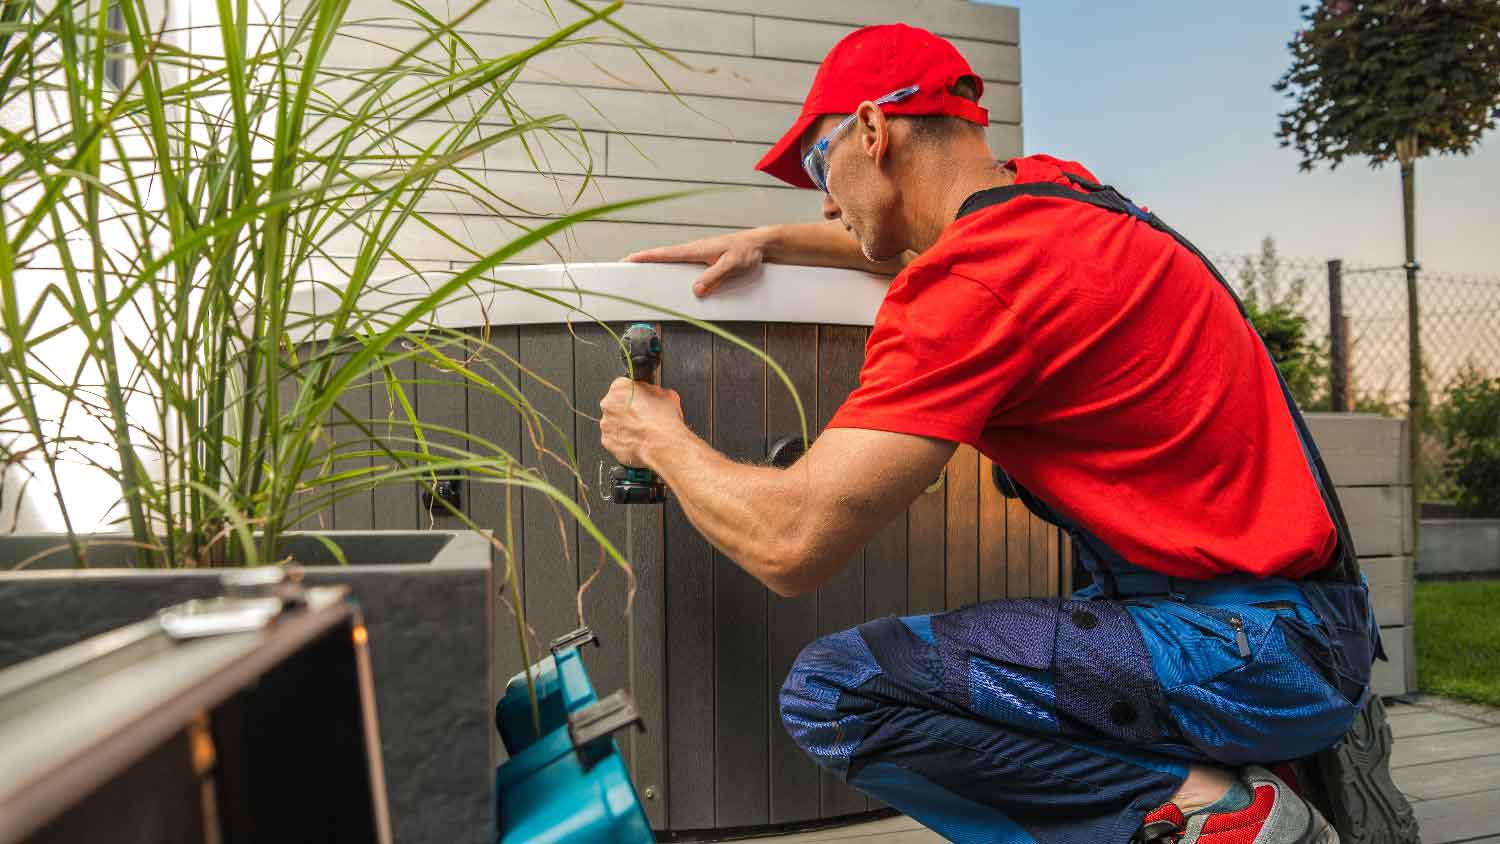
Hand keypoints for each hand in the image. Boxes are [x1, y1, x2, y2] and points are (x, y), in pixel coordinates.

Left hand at [599, 377, 685, 467]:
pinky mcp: (607, 441)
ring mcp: (606, 424)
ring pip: (614, 422)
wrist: (662, 444)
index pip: (625, 386)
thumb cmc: (663, 421)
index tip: (642, 400)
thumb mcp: (667, 395)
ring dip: (625, 425)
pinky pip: (614, 439)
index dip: (636, 394)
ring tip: (642, 430)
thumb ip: (654, 392)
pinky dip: (623, 440)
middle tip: (643, 416)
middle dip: (628, 410)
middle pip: (616, 404)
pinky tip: (638, 441)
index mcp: (620, 387)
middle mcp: (609, 404)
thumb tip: (655, 395)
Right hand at [622, 227, 771, 297]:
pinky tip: (669, 277)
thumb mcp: (733, 265)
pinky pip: (684, 265)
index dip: (646, 257)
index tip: (628, 260)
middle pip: (663, 256)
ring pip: (672, 261)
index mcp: (696, 249)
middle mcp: (694, 250)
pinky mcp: (705, 260)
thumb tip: (696, 290)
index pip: (665, 253)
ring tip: (641, 274)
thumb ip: (714, 277)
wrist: (761, 244)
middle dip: (644, 261)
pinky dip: (672, 268)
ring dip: (657, 265)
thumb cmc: (748, 251)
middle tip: (625, 267)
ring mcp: (698, 255)